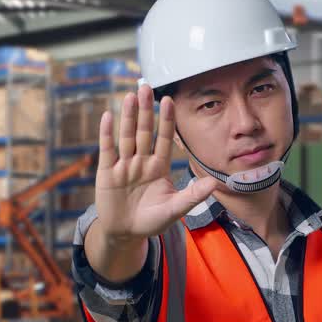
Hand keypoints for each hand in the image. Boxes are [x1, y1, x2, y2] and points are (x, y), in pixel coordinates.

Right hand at [94, 84, 220, 242]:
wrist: (126, 234)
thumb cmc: (152, 221)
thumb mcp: (174, 210)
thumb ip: (192, 196)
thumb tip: (215, 183)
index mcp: (158, 167)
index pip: (164, 139)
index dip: (166, 121)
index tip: (169, 101)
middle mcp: (141, 162)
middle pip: (143, 132)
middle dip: (145, 110)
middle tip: (146, 87)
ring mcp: (123, 165)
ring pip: (126, 136)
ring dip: (127, 117)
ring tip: (130, 96)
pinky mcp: (106, 173)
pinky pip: (107, 150)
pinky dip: (106, 134)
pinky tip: (108, 116)